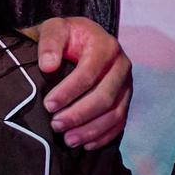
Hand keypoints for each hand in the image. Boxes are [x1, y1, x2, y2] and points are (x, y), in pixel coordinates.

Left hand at [34, 16, 130, 149]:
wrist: (82, 40)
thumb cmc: (66, 37)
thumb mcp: (54, 29)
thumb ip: (50, 42)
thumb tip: (48, 66)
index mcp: (106, 46)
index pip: (89, 73)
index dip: (68, 92)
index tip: (48, 105)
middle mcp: (122, 65)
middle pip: (105, 97)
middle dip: (79, 114)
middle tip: (55, 125)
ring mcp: (127, 85)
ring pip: (115, 113)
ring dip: (91, 130)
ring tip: (68, 140)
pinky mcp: (126, 100)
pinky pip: (120, 123)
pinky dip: (103, 136)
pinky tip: (85, 145)